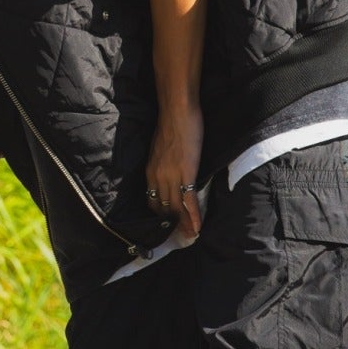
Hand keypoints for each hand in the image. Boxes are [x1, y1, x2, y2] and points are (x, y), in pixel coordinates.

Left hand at [146, 103, 204, 236]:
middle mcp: (157, 177)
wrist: (177, 111)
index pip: (153, 201)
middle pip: (163, 209)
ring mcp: (171, 176)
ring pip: (175, 208)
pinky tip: (197, 227)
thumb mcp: (161, 148)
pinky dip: (193, 216)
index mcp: (150, 171)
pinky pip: (188, 200)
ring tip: (191, 237)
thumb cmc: (172, 125)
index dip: (160, 216)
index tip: (168, 225)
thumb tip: (172, 170)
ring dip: (183, 225)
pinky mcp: (185, 173)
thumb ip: (164, 163)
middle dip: (172, 225)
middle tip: (181, 237)